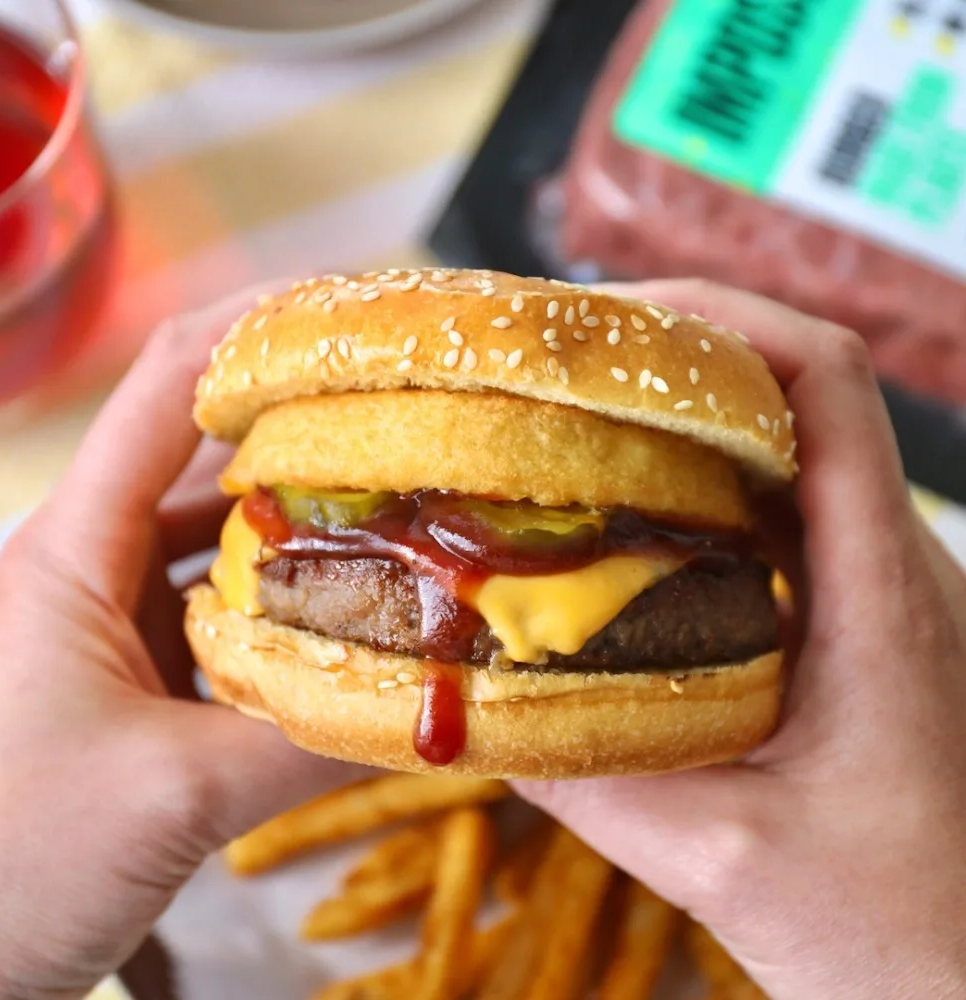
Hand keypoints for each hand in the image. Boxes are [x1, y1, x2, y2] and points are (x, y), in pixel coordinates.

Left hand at [0, 290, 363, 999]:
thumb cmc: (4, 862)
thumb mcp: (172, 794)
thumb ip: (309, 739)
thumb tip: (438, 707)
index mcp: (76, 549)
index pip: (165, 389)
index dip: (253, 332)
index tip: (347, 313)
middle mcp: (97, 563)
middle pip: (207, 453)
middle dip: (304, 425)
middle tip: (408, 414)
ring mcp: (121, 620)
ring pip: (225, 536)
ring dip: (305, 519)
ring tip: (401, 500)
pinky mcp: (144, 675)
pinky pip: (229, 609)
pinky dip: (292, 600)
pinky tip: (357, 609)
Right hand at [518, 281, 965, 999]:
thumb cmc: (900, 928)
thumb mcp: (729, 860)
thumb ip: (598, 782)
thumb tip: (476, 708)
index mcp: (880, 590)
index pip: (828, 384)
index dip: (726, 319)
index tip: (616, 319)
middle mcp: (884, 562)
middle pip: (794, 390)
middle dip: (673, 355)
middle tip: (558, 368)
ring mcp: (868, 585)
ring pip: (779, 447)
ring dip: (677, 418)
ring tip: (570, 423)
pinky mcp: (846, 616)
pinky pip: (768, 511)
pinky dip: (687, 486)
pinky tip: (615, 521)